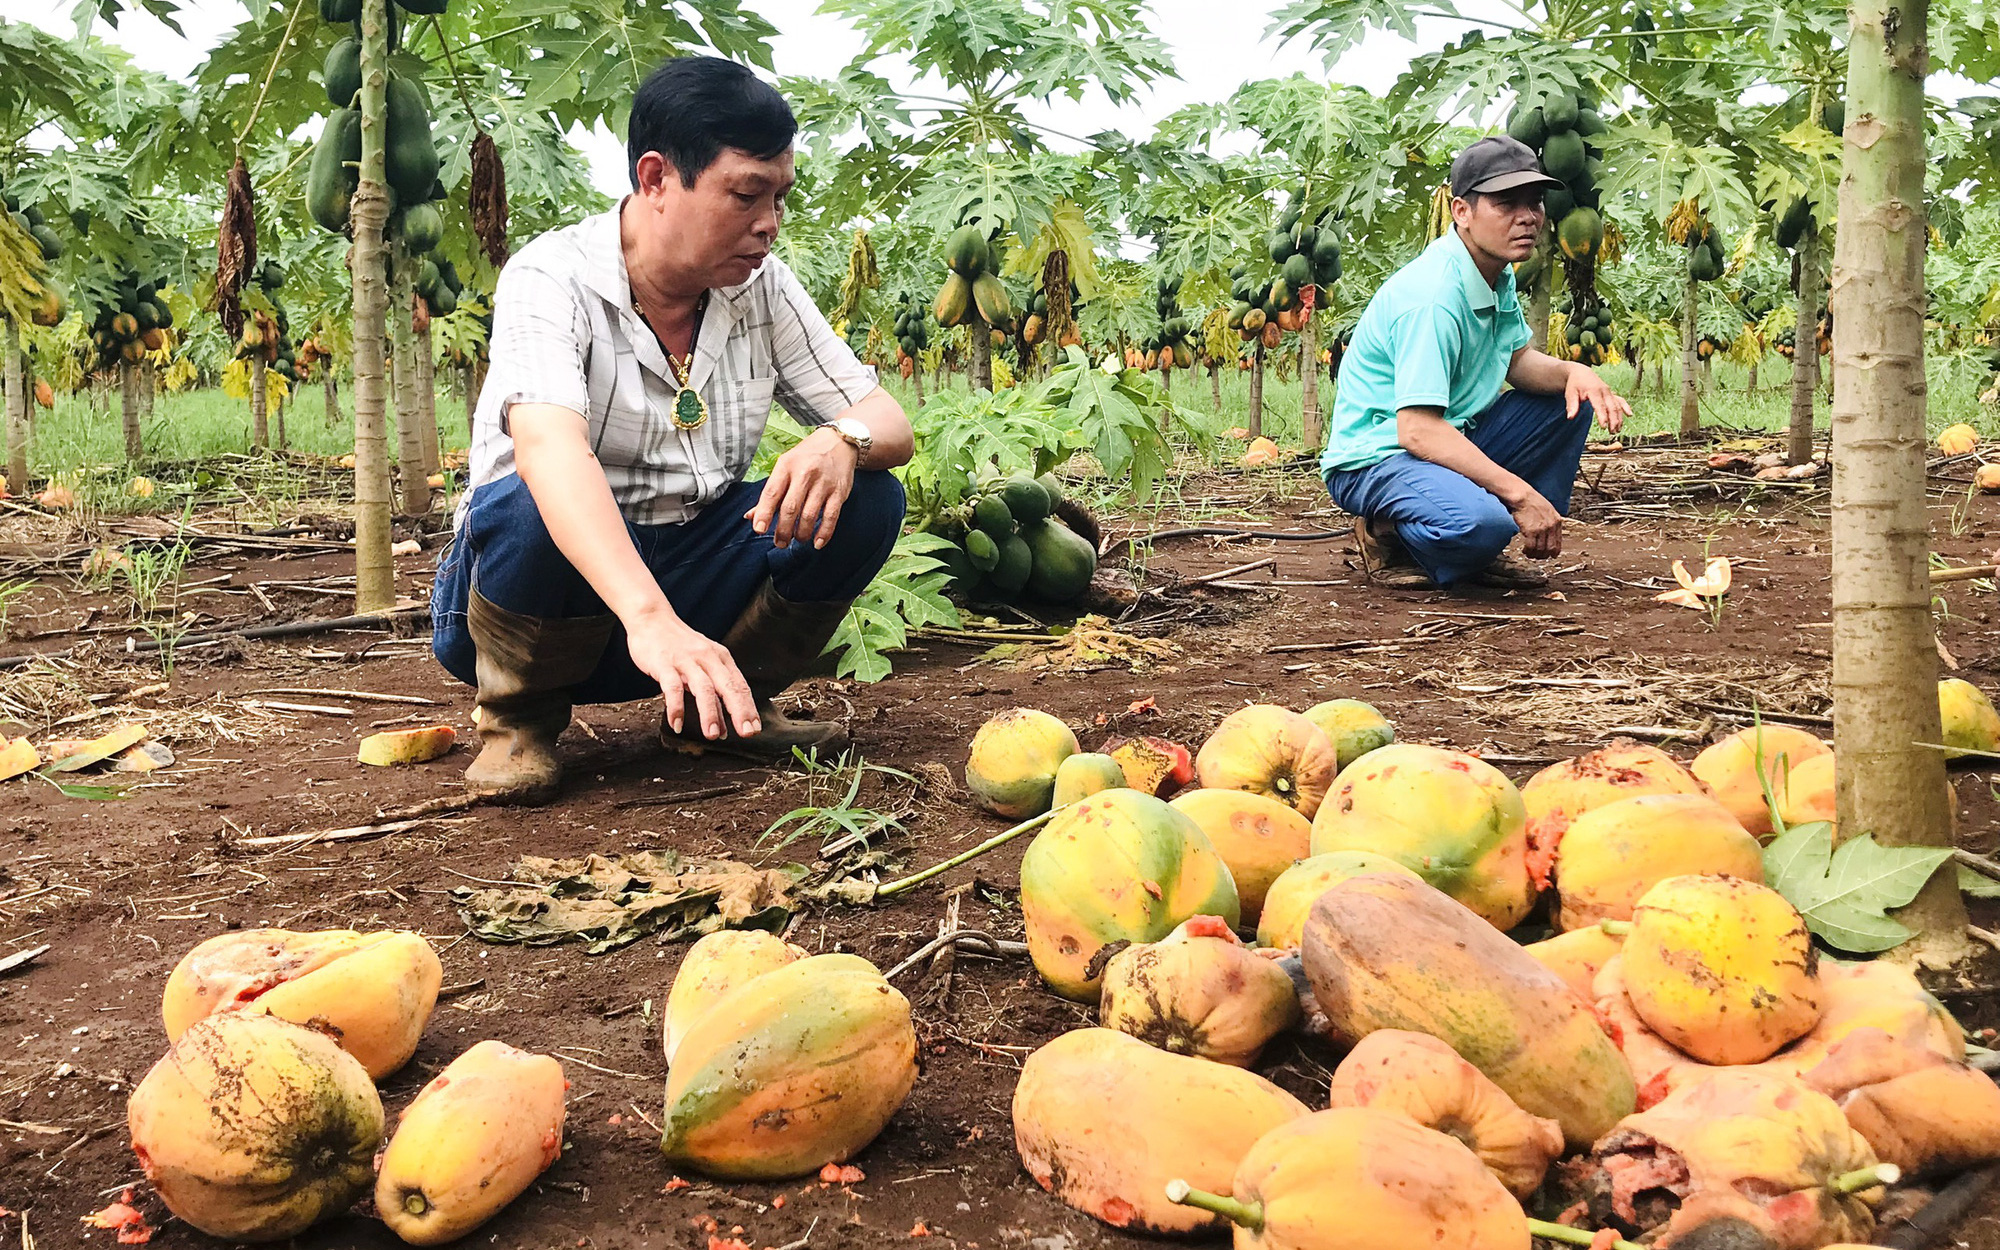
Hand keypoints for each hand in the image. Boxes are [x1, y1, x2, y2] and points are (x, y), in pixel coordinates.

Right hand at [625, 606, 758, 738]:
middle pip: (728, 686)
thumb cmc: (678, 646)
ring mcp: (686, 660)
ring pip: (703, 687)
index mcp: (720, 659)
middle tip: (746, 733)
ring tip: (712, 735)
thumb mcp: (701, 668)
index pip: (740, 686)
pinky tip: (677, 724)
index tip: (755, 729)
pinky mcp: (664, 663)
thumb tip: (723, 730)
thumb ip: (713, 699)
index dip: (749, 708)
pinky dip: (675, 707)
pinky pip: (672, 687)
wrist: (651, 619)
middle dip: (739, 711)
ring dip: (709, 712)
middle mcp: (707, 658)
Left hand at [746, 427, 857, 548]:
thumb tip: (751, 516)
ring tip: (797, 539)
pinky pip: (831, 517)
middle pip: (790, 508)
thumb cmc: (807, 456)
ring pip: (810, 515)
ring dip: (802, 533)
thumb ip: (771, 492)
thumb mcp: (785, 466)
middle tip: (780, 543)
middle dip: (783, 530)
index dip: (764, 513)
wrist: (838, 442)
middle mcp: (804, 474)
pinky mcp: (839, 492)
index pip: (772, 493)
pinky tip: (816, 542)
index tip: (759, 529)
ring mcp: (823, 483)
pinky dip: (823, 533)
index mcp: (786, 466)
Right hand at [1505, 488, 1563, 558]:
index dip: (1554, 551)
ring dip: (1535, 554)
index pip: (1558, 542)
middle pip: (1550, 548)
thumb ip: (1550, 521)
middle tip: (1538, 556)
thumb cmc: (1532, 501)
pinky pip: (1531, 547)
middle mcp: (1551, 526)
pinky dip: (1528, 551)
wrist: (1522, 496)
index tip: (1551, 556)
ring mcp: (1542, 529)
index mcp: (1557, 521)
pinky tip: (1525, 550)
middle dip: (1544, 555)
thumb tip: (1549, 533)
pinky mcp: (1531, 531)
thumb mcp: (1547, 510)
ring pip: (1541, 549)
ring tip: (1529, 554)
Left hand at [1566, 362, 1630, 434]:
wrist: (1581, 373)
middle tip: (1612, 432)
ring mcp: (1609, 392)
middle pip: (1612, 407)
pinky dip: (1625, 407)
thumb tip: (1570, 417)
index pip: (1600, 405)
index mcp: (1594, 391)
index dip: (1603, 416)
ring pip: (1617, 405)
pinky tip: (1630, 415)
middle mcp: (1604, 391)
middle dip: (1613, 420)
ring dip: (1619, 418)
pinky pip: (1620, 400)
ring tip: (1617, 430)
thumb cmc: (1575, 384)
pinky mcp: (1611, 394)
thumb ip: (1572, 405)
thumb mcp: (1570, 393)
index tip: (1603, 427)